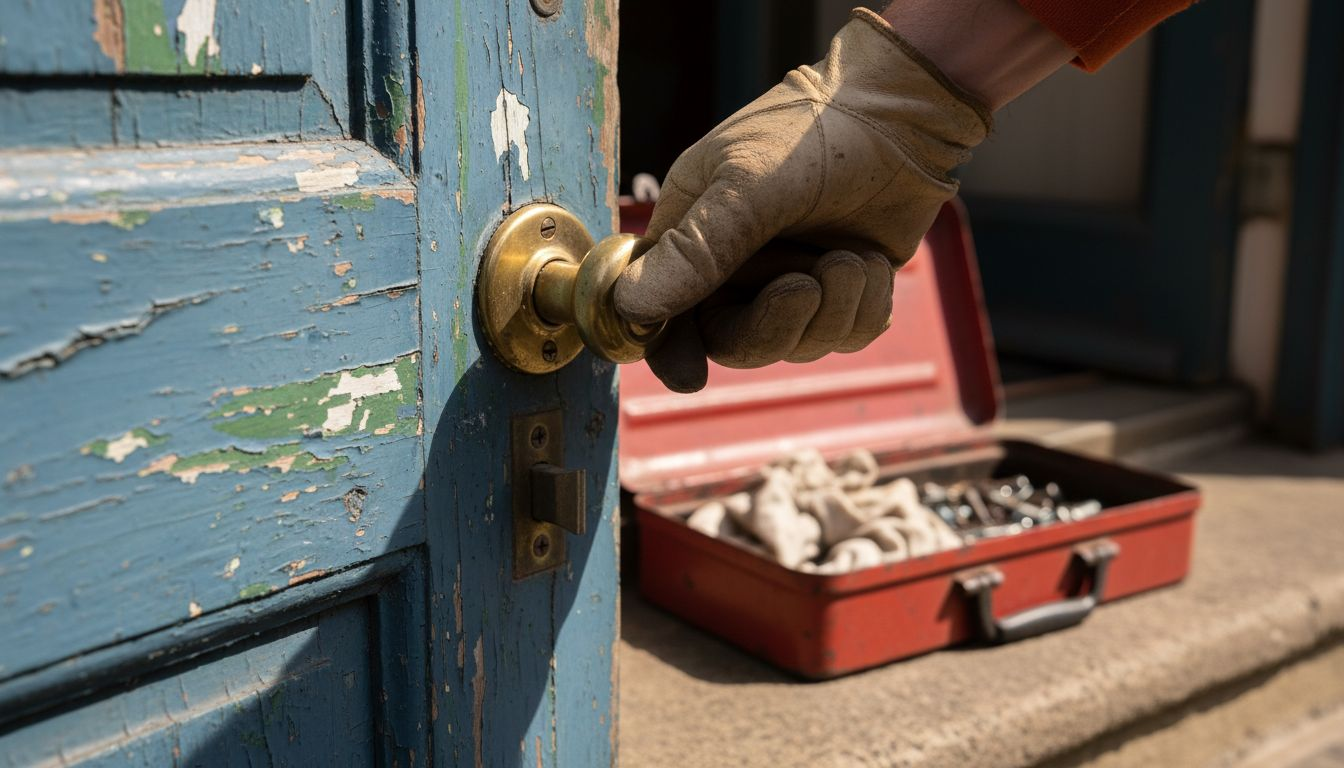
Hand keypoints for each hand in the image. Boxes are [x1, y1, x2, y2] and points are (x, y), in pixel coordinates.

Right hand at [614, 9, 989, 392]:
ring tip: (851, 256)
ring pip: (797, 345)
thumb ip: (695, 249)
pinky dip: (865, 307)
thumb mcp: (747, 184)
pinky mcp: (843, 293)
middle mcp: (736, 268)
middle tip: (805, 284)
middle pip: (734, 343)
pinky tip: (873, 264)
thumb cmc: (813, 131)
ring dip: (832, 308)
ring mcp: (791, 282)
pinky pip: (846, 336)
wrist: (902, 114)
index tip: (689, 378)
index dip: (670, 350)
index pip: (662, 311)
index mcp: (691, 235)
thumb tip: (630, 307)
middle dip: (775, 324)